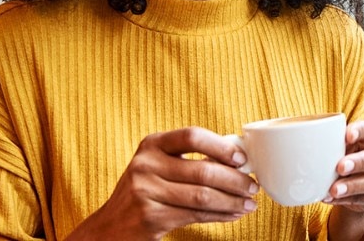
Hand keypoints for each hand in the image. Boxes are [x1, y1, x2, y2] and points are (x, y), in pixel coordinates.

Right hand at [67, 127, 259, 240]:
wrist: (110, 227)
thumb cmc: (144, 191)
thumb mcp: (157, 166)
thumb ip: (188, 160)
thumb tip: (238, 162)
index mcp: (152, 144)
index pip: (192, 136)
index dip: (221, 146)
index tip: (241, 159)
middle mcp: (146, 164)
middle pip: (202, 170)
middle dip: (235, 180)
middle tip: (253, 187)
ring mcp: (146, 191)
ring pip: (203, 196)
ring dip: (232, 201)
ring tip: (249, 204)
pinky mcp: (151, 217)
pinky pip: (196, 215)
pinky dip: (220, 215)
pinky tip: (233, 215)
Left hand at [323, 121, 363, 235]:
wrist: (355, 178)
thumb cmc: (346, 153)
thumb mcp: (341, 142)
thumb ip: (330, 139)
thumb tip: (297, 139)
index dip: (360, 131)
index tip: (347, 136)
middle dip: (359, 163)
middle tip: (340, 167)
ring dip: (352, 186)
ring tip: (333, 190)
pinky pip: (363, 199)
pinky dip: (346, 200)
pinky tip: (331, 198)